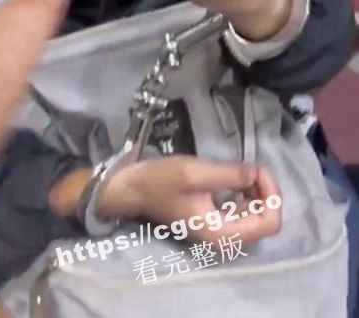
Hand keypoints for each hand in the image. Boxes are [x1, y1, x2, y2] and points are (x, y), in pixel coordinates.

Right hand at [99, 155, 280, 245]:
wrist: (132, 189)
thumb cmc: (160, 181)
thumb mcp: (194, 173)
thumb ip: (228, 175)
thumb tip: (255, 172)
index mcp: (221, 233)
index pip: (269, 223)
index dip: (271, 195)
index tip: (256, 170)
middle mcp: (225, 239)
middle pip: (267, 220)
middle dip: (265, 191)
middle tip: (251, 166)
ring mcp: (220, 231)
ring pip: (257, 215)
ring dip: (257, 191)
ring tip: (243, 170)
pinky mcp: (215, 221)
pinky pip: (243, 211)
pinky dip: (246, 194)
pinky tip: (235, 179)